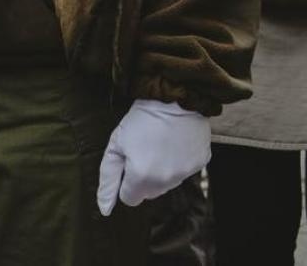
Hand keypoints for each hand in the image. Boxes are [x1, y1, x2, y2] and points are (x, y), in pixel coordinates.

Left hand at [97, 100, 210, 215]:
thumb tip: (105, 209)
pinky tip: (177, 143)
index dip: (127, 180)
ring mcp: (186, 172)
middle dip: (145, 178)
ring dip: (164, 170)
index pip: (130, 198)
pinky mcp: (201, 162)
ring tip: (162, 144)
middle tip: (147, 150)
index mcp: (142, 177)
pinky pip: (186, 170)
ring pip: (168, 183)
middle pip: (150, 193)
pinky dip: (181, 160)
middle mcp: (165, 180)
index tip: (131, 160)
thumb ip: (108, 180)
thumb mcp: (116, 146)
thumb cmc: (143, 119)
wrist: (176, 97)